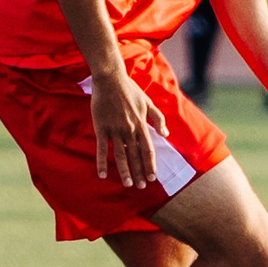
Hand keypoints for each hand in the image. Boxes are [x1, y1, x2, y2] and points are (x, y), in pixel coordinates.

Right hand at [89, 69, 168, 186]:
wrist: (111, 79)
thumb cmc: (130, 90)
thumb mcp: (148, 102)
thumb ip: (158, 118)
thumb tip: (166, 133)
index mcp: (141, 124)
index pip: (148, 149)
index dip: (150, 164)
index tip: (153, 177)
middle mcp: (130, 129)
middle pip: (135, 155)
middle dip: (139, 172)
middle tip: (141, 187)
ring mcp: (115, 130)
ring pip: (121, 155)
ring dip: (125, 171)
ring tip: (128, 184)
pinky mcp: (101, 128)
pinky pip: (102, 148)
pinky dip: (102, 162)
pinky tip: (103, 174)